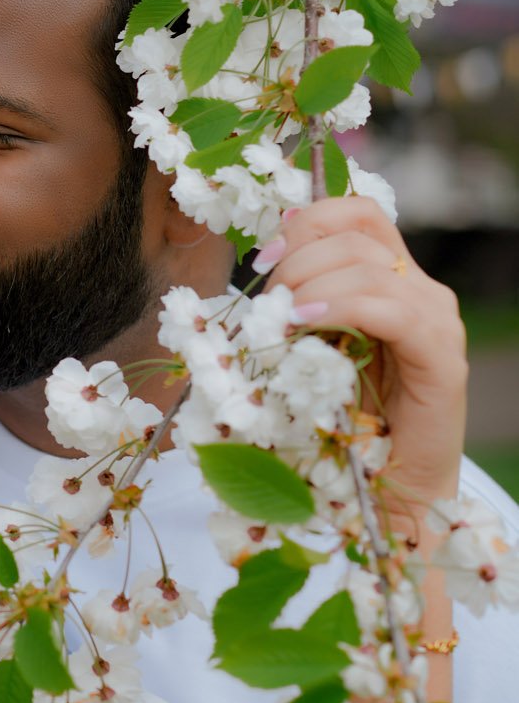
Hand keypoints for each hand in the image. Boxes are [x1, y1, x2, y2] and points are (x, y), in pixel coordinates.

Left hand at [255, 197, 466, 519]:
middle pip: (355, 235)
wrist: (392, 487)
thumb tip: (261, 272)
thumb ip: (301, 307)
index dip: (306, 223)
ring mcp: (436, 321)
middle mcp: (421, 290)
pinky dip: (341, 308)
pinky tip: (305, 325)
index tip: (264, 257)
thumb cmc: (346, 421)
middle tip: (269, 303)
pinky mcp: (442, 359)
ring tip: (281, 321)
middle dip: (298, 260)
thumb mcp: (313, 348)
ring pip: (368, 267)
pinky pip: (392, 310)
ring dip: (310, 286)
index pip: (356, 215)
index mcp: (392, 279)